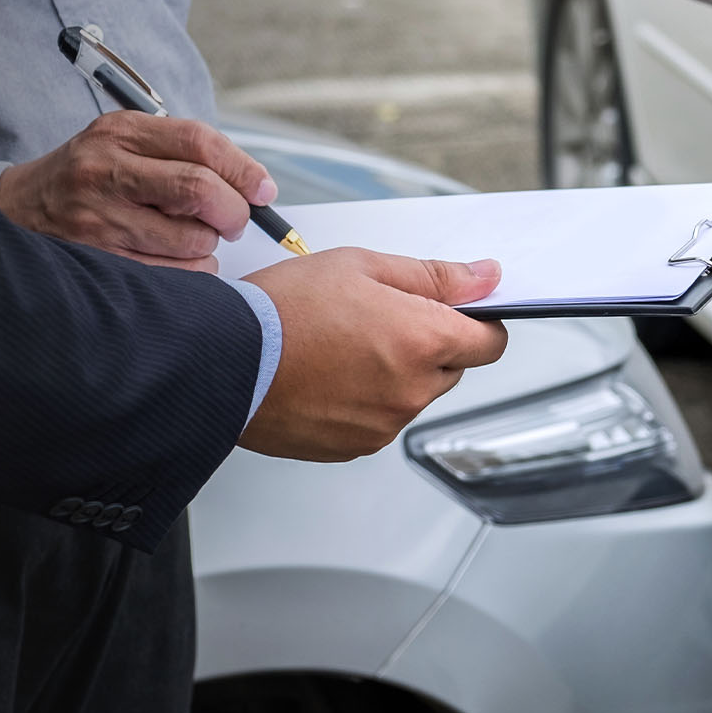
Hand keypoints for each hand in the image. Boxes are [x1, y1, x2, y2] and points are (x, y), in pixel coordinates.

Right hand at [0, 111, 275, 272]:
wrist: (21, 209)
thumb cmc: (94, 176)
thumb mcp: (128, 144)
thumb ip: (187, 155)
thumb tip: (257, 188)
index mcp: (120, 133)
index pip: (199, 142)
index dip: (244, 169)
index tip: (263, 191)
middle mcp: (106, 172)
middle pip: (200, 190)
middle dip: (234, 211)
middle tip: (235, 219)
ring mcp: (101, 219)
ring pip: (194, 240)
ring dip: (210, 244)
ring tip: (189, 235)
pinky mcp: (102, 260)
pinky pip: (178, 272)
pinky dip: (193, 268)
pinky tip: (172, 255)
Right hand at [237, 247, 509, 461]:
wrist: (220, 360)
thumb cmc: (282, 309)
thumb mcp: (362, 266)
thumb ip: (434, 276)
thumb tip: (486, 277)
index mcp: (424, 340)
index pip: (491, 342)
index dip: (477, 324)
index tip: (456, 313)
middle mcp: (413, 390)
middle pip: (451, 369)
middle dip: (428, 345)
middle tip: (375, 320)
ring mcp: (386, 423)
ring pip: (414, 395)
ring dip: (395, 374)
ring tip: (341, 348)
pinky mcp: (357, 446)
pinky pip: (381, 420)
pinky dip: (365, 401)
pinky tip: (327, 376)